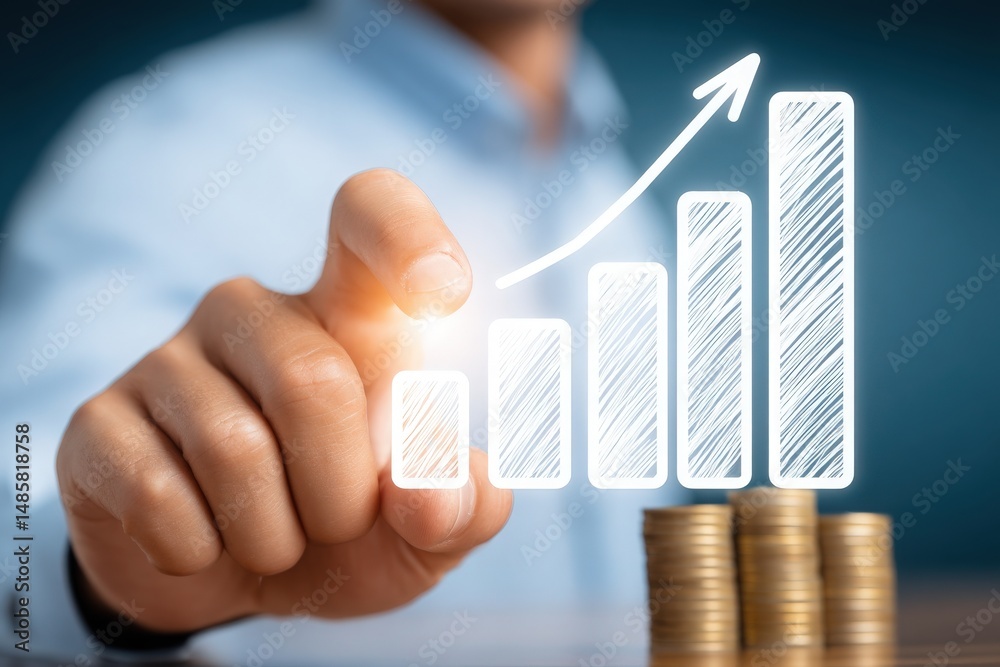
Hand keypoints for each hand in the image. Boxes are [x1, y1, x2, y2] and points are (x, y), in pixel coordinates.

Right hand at [56, 169, 511, 632]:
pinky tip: (202, 545)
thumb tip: (434, 492)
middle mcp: (252, 312)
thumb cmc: (345, 530)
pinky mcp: (98, 422)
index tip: (443, 294)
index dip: (408, 235)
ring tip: (272, 540)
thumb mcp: (422, 531)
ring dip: (273, 535)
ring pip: (233, 447)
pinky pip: (156, 496)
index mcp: (347, 312)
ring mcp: (168, 359)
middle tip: (335, 525)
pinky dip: (200, 551)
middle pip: (314, 381)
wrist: (235, 582)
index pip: (367, 211)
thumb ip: (460, 510)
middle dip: (341, 494)